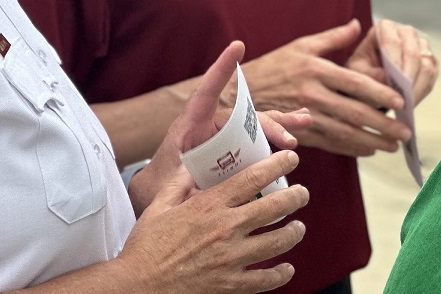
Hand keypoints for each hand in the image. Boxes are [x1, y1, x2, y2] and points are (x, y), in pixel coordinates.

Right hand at [117, 154, 308, 292]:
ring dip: (293, 233)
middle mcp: (225, 229)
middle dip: (295, 197)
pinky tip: (287, 268)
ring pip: (276, 242)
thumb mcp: (159, 205)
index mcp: (209, 205)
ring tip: (299, 227)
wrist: (137, 286)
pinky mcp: (229, 284)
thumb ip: (180, 181)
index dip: (277, 165)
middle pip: (273, 207)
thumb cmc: (146, 245)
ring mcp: (230, 258)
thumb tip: (193, 162)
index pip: (253, 178)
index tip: (291, 158)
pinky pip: (264, 279)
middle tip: (303, 193)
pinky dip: (280, 274)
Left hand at [133, 42, 311, 212]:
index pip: (206, 93)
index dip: (221, 70)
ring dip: (282, 122)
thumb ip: (185, 182)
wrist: (158, 189)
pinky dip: (277, 134)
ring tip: (306, 119)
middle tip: (290, 139)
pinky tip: (297, 131)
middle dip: (270, 124)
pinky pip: (258, 138)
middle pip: (244, 117)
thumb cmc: (160, 181)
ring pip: (256, 125)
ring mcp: (224, 135)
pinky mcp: (232, 147)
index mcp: (191, 126)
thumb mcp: (168, 182)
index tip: (237, 45)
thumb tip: (201, 189)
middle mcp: (211, 124)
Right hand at [243, 20, 409, 157]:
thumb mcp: (302, 46)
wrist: (239, 93)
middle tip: (406, 130)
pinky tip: (369, 150)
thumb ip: (333, 38)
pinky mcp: (300, 133)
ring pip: (345, 132)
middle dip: (383, 124)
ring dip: (372, 141)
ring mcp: (305, 116)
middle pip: (355, 112)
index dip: (380, 93)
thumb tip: (359, 25)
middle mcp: (312, 94)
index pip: (355, 83)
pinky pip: (330, 143)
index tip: (401, 100)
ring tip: (394, 145)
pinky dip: (351, 149)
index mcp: (316, 70)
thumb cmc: (275, 65)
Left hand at [348, 20, 438, 105]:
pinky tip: (412, 101)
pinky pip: (432, 74)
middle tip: (404, 98)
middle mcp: (405, 32)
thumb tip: (388, 79)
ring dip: (418, 86)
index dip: (395, 62)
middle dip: (409, 77)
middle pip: (413, 52)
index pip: (392, 42)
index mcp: (384, 28)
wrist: (369, 80)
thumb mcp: (357, 74)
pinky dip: (423, 89)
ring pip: (426, 64)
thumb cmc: (361, 72)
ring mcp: (420, 44)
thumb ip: (371, 75)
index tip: (396, 82)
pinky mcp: (430, 59)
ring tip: (406, 104)